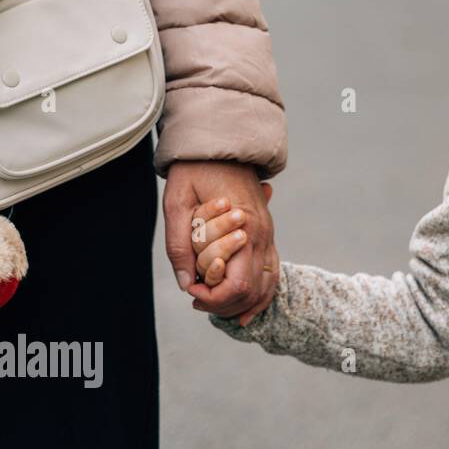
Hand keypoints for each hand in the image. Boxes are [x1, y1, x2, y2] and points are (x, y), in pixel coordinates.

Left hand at [164, 162, 277, 324]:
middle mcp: (262, 236)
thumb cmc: (195, 170)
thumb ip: (180, 245)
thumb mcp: (176, 204)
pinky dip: (261, 293)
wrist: (222, 142)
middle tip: (197, 301)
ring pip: (267, 285)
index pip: (237, 285)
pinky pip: (272, 272)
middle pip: (253, 291)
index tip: (191, 292)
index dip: (214, 298)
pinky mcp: (268, 233)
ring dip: (243, 303)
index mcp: (243, 230)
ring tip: (215, 306)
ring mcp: (269, 234)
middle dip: (224, 305)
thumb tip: (186, 284)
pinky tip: (245, 307)